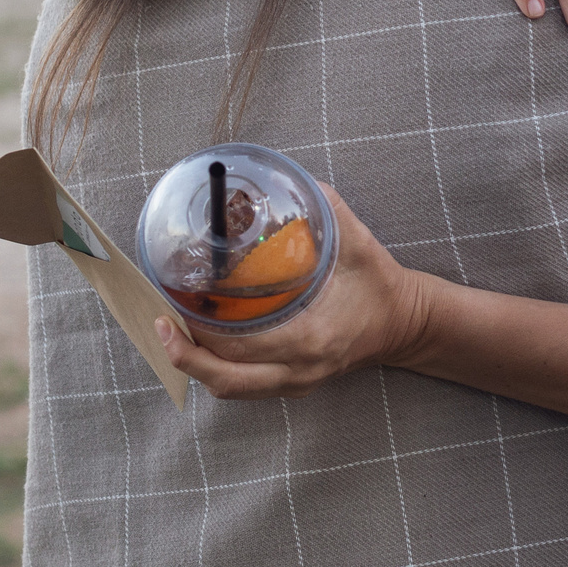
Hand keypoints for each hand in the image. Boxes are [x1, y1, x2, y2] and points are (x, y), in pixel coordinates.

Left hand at [155, 187, 436, 399]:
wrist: (407, 325)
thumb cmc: (381, 285)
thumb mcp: (359, 242)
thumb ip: (324, 208)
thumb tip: (291, 177)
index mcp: (311, 338)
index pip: (240, 349)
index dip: (198, 335)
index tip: (171, 309)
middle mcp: (299, 369)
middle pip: (225, 378)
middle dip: (184, 352)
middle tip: (161, 319)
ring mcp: (296, 382)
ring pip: (231, 389)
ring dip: (196, 365)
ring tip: (171, 334)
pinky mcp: (294, 384)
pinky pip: (244, 387)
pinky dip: (216, 369)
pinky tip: (201, 343)